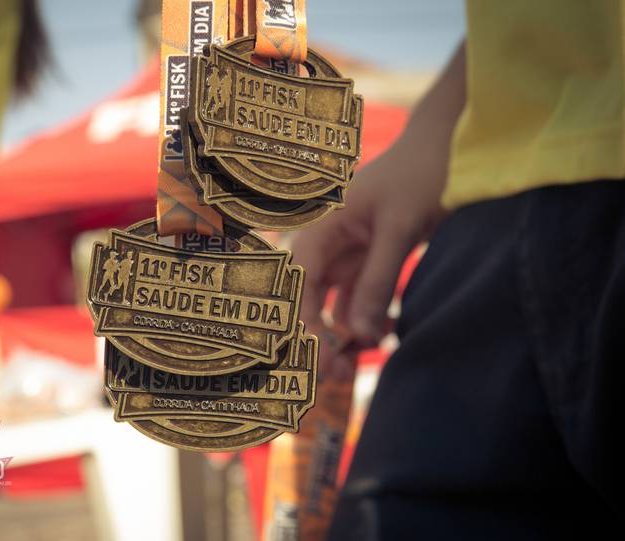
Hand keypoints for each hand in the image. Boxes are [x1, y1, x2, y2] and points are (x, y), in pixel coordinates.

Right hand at [293, 151, 445, 350]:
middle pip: (309, 300)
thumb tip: (359, 334)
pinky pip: (358, 301)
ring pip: (332, 305)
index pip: (299, 283)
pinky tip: (386, 333)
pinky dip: (368, 321)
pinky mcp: (368, 263)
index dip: (303, 323)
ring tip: (362, 362)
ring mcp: (346, 255)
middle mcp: (326, 244)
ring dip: (343, 335)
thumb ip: (378, 279)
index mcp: (321, 227)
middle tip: (339, 373)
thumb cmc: (421, 173)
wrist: (450, 148)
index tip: (321, 358)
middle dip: (319, 337)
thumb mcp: (400, 227)